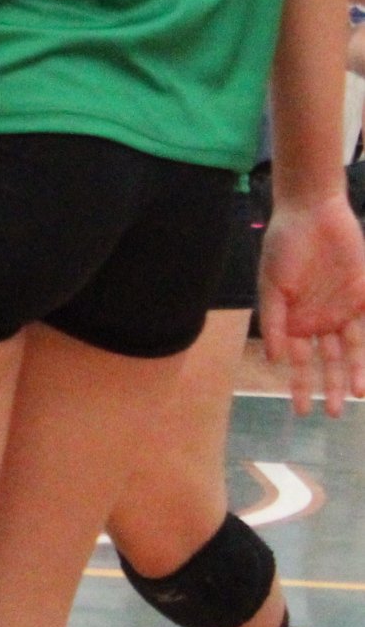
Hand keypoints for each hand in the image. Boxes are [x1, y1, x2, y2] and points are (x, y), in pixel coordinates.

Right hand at [261, 191, 364, 414]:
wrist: (313, 214)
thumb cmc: (284, 247)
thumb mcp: (271, 284)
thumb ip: (272, 321)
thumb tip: (272, 358)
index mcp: (292, 321)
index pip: (297, 361)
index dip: (300, 385)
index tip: (302, 410)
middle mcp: (318, 321)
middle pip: (326, 361)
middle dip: (329, 387)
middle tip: (332, 413)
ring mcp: (342, 310)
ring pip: (350, 350)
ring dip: (353, 372)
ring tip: (356, 395)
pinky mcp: (362, 297)